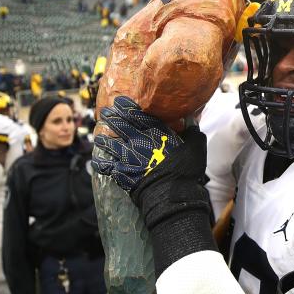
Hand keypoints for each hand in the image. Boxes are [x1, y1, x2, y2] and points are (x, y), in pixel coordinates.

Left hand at [93, 96, 208, 228]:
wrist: (172, 193)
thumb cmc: (185, 170)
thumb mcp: (195, 147)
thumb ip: (192, 133)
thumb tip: (192, 121)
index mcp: (155, 133)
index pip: (137, 114)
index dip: (126, 106)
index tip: (119, 101)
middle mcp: (138, 141)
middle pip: (120, 125)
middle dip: (111, 117)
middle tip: (105, 113)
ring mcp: (128, 157)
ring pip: (110, 143)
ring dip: (103, 139)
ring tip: (99, 137)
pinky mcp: (122, 172)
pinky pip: (106, 166)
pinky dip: (101, 163)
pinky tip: (97, 161)